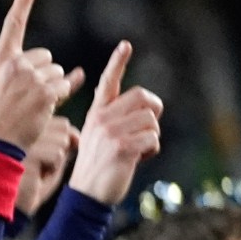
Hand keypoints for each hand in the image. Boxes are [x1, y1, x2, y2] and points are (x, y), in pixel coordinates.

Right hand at [0, 0, 80, 150]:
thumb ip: (24, 74)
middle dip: (44, 75)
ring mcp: (30, 77)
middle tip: (29, 96)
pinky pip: (64, 86)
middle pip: (47, 58)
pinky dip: (59, 97)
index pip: (13, 26)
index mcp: (1, 62)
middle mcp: (15, 65)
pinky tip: (43, 108)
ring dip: (53, 88)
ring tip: (33, 105)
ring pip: (57, 73)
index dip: (22, 3)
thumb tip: (76, 73)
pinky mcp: (44, 91)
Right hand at [14, 113, 79, 219]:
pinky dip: (53, 169)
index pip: (61, 124)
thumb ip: (64, 143)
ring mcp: (22, 139)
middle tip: (40, 166)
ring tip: (37, 172)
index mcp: (25, 128)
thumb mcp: (52, 160)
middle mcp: (21, 129)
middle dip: (59, 150)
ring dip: (55, 161)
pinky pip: (57, 154)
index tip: (43, 160)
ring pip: (62, 140)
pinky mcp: (25, 152)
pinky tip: (36, 176)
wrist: (14, 209)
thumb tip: (76, 136)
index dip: (62, 143)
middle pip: (63, 128)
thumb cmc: (32, 184)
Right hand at [67, 41, 163, 206]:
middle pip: (145, 97)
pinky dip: (151, 151)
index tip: (125, 45)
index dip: (118, 62)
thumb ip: (113, 118)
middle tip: (145, 130)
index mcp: (97, 113)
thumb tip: (132, 101)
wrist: (86, 194)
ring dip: (151, 137)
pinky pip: (153, 139)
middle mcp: (102, 118)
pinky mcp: (121, 147)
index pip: (108, 82)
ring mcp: (110, 132)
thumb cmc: (98, 167)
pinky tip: (136, 160)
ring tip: (135, 151)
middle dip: (153, 113)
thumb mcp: (99, 137)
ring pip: (152, 121)